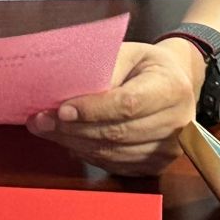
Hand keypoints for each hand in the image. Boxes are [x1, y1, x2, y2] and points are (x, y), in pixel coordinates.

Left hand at [27, 40, 201, 175]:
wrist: (175, 84)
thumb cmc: (146, 66)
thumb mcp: (128, 53)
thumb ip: (104, 71)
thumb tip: (68, 92)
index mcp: (171, 88)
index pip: (128, 104)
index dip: (92, 110)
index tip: (62, 110)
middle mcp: (177, 122)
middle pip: (118, 133)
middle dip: (74, 129)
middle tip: (42, 121)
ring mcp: (169, 149)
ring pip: (114, 153)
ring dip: (76, 144)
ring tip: (49, 130)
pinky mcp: (158, 166)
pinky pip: (117, 166)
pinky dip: (89, 155)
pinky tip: (71, 142)